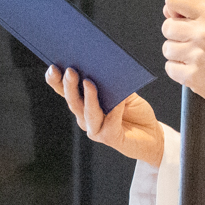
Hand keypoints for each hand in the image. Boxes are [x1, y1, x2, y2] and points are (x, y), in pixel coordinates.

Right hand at [47, 66, 164, 166]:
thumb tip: (105, 68)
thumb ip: (112, 84)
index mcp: (84, 104)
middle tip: (70, 70)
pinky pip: (109, 122)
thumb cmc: (135, 112)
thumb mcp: (124, 92)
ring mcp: (95, 129)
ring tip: (88, 81)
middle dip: (69, 85)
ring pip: (86, 112)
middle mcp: (85, 118)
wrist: (152, 135)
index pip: (65, 91)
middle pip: (73, 101)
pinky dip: (114, 110)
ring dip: (87, 97)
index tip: (52, 67)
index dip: (56, 81)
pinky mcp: (109, 138)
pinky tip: (118, 100)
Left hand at [159, 0, 204, 116]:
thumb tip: (169, 11)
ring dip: (178, 55)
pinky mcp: (193, 77)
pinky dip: (180, 72)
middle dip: (176, 36)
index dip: (172, 8)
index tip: (175, 16)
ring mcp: (198, 55)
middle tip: (194, 45)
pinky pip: (170, 68)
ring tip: (199, 60)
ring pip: (167, 48)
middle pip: (167, 26)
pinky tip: (198, 72)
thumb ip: (201, 16)